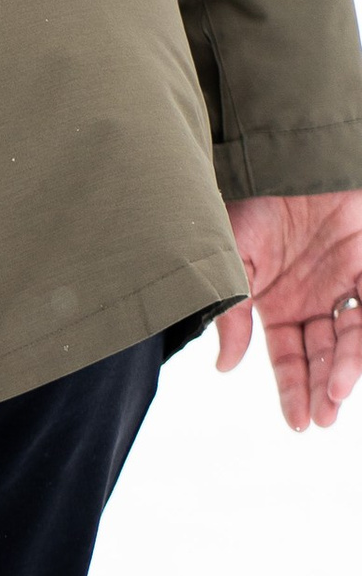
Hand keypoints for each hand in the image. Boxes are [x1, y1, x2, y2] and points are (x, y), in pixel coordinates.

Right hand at [219, 193, 361, 428]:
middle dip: (324, 389)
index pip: (288, 356)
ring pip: (352, 335)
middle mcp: (313, 296)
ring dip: (347, 367)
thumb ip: (230, 313)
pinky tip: (356, 361)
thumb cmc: (249, 197)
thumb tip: (226, 366)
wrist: (286, 153)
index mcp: (276, 301)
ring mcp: (344, 278)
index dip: (294, 390)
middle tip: (324, 418)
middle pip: (323, 353)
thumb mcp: (228, 259)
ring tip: (339, 393)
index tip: (299, 423)